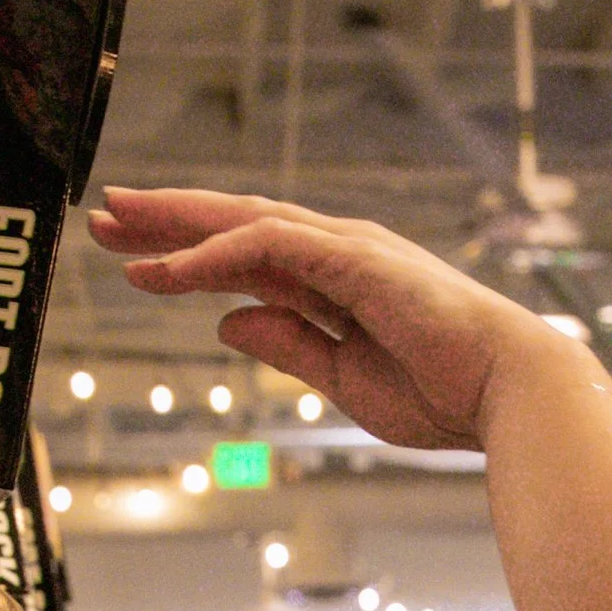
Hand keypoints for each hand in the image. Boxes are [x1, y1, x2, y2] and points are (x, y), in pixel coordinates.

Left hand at [85, 185, 587, 451]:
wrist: (508, 395)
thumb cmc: (445, 393)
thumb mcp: (341, 378)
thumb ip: (286, 344)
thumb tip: (227, 322)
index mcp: (338, 279)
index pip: (248, 254)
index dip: (187, 251)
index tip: (134, 257)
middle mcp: (338, 250)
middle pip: (234, 223)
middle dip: (167, 219)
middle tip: (103, 215)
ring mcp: (346, 249)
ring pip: (242, 221)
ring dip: (176, 222)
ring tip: (116, 224)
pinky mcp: (353, 258)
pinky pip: (267, 246)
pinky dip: (213, 254)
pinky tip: (168, 269)